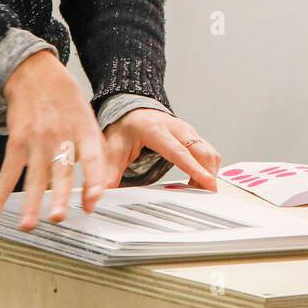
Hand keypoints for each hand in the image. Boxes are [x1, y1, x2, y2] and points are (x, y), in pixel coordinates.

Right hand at [0, 50, 106, 229]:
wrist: (35, 73)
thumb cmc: (66, 100)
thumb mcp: (89, 119)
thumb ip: (94, 151)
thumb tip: (98, 188)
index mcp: (84, 131)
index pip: (93, 159)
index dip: (94, 181)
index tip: (93, 203)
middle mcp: (62, 136)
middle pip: (60, 170)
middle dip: (58, 196)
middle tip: (57, 218)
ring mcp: (37, 139)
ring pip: (34, 176)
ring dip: (29, 203)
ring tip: (28, 225)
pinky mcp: (16, 141)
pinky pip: (8, 172)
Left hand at [102, 108, 220, 189]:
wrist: (132, 110)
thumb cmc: (123, 129)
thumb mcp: (110, 150)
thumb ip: (107, 174)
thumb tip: (98, 197)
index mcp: (154, 129)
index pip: (178, 151)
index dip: (193, 168)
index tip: (207, 182)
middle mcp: (176, 127)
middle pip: (201, 151)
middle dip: (208, 173)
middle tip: (206, 195)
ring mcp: (188, 130)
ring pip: (209, 152)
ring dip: (209, 172)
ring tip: (198, 191)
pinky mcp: (194, 135)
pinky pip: (209, 153)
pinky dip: (208, 168)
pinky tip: (197, 181)